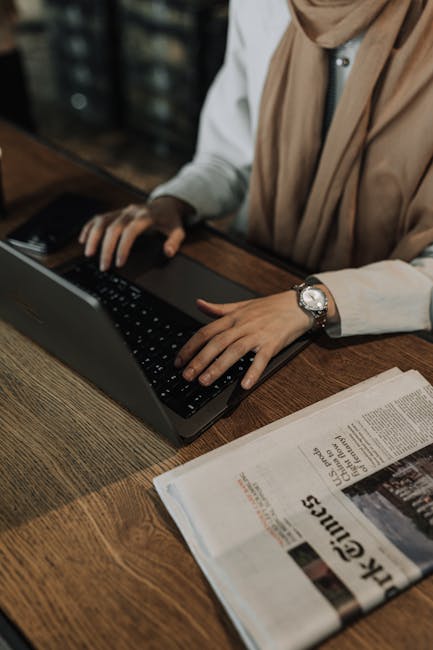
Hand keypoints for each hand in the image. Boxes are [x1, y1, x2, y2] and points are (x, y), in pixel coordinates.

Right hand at [78, 196, 193, 270]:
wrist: (164, 204)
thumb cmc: (169, 219)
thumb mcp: (178, 230)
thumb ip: (175, 241)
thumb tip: (168, 252)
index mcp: (146, 216)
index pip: (131, 231)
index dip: (123, 246)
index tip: (119, 262)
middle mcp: (131, 212)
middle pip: (113, 228)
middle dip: (106, 248)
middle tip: (104, 266)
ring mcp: (121, 211)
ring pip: (102, 221)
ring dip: (93, 237)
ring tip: (89, 253)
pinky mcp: (115, 213)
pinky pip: (98, 218)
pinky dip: (89, 228)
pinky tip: (83, 240)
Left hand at [175, 291, 312, 390]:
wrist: (298, 304)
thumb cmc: (270, 307)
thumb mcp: (242, 305)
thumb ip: (219, 308)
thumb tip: (199, 303)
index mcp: (232, 317)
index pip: (206, 332)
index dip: (190, 347)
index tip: (179, 361)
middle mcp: (242, 325)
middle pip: (216, 343)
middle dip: (199, 360)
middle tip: (186, 376)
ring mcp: (257, 334)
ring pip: (233, 351)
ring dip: (218, 367)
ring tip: (205, 381)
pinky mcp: (273, 343)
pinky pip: (261, 359)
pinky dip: (252, 372)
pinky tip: (244, 384)